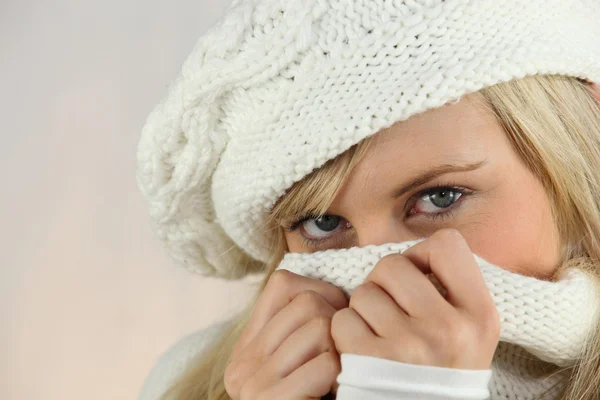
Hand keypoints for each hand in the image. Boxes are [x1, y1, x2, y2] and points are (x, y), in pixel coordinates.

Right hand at [224, 269, 348, 399]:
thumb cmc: (313, 393)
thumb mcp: (298, 357)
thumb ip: (301, 324)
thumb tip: (338, 284)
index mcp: (245, 346)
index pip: (284, 283)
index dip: (324, 295)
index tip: (334, 324)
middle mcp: (241, 363)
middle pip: (307, 303)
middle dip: (335, 324)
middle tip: (338, 354)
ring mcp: (252, 383)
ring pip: (319, 328)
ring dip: (339, 352)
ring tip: (332, 375)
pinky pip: (325, 365)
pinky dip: (339, 377)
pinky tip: (328, 391)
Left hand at [331, 229, 499, 369]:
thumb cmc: (443, 372)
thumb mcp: (472, 333)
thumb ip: (454, 291)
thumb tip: (416, 251)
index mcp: (479, 315)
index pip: (447, 244)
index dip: (422, 254)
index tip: (419, 277)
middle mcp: (446, 329)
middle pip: (392, 264)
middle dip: (384, 282)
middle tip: (391, 308)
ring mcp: (407, 346)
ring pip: (362, 292)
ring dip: (363, 310)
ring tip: (380, 334)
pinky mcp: (370, 362)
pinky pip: (342, 320)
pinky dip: (346, 332)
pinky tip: (363, 350)